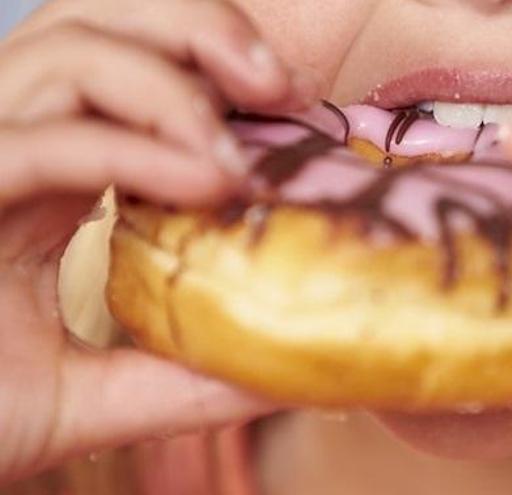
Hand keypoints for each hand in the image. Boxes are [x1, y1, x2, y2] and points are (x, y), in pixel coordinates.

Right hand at [0, 0, 320, 482]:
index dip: (214, 65)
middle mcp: (12, 148)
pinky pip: (40, 145)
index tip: (296, 101)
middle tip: (284, 85)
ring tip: (241, 157)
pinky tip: (205, 180)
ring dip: (173, 87)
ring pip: (65, 54)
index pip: (130, 73)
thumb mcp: (97, 396)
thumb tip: (288, 374)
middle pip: (98, 25)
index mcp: (51, 176)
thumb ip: (184, 377)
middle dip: (200, 30)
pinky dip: (129, 152)